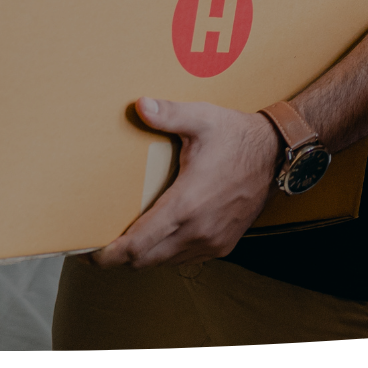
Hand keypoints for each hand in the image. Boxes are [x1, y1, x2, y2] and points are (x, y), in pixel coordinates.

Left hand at [89, 97, 279, 268]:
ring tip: (129, 240)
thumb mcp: (202, 119)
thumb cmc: (237, 136)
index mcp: (187, 204)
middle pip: (145, 261)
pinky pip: (185, 259)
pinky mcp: (223, 244)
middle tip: (102, 246)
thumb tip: (140, 105)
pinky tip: (162, 236)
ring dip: (145, 256)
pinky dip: (168, 254)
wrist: (277, 154)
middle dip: (120, 258)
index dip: (109, 256)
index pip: (138, 245)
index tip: (90, 254)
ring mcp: (212, 241)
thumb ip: (169, 114)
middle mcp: (198, 230)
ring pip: (165, 262)